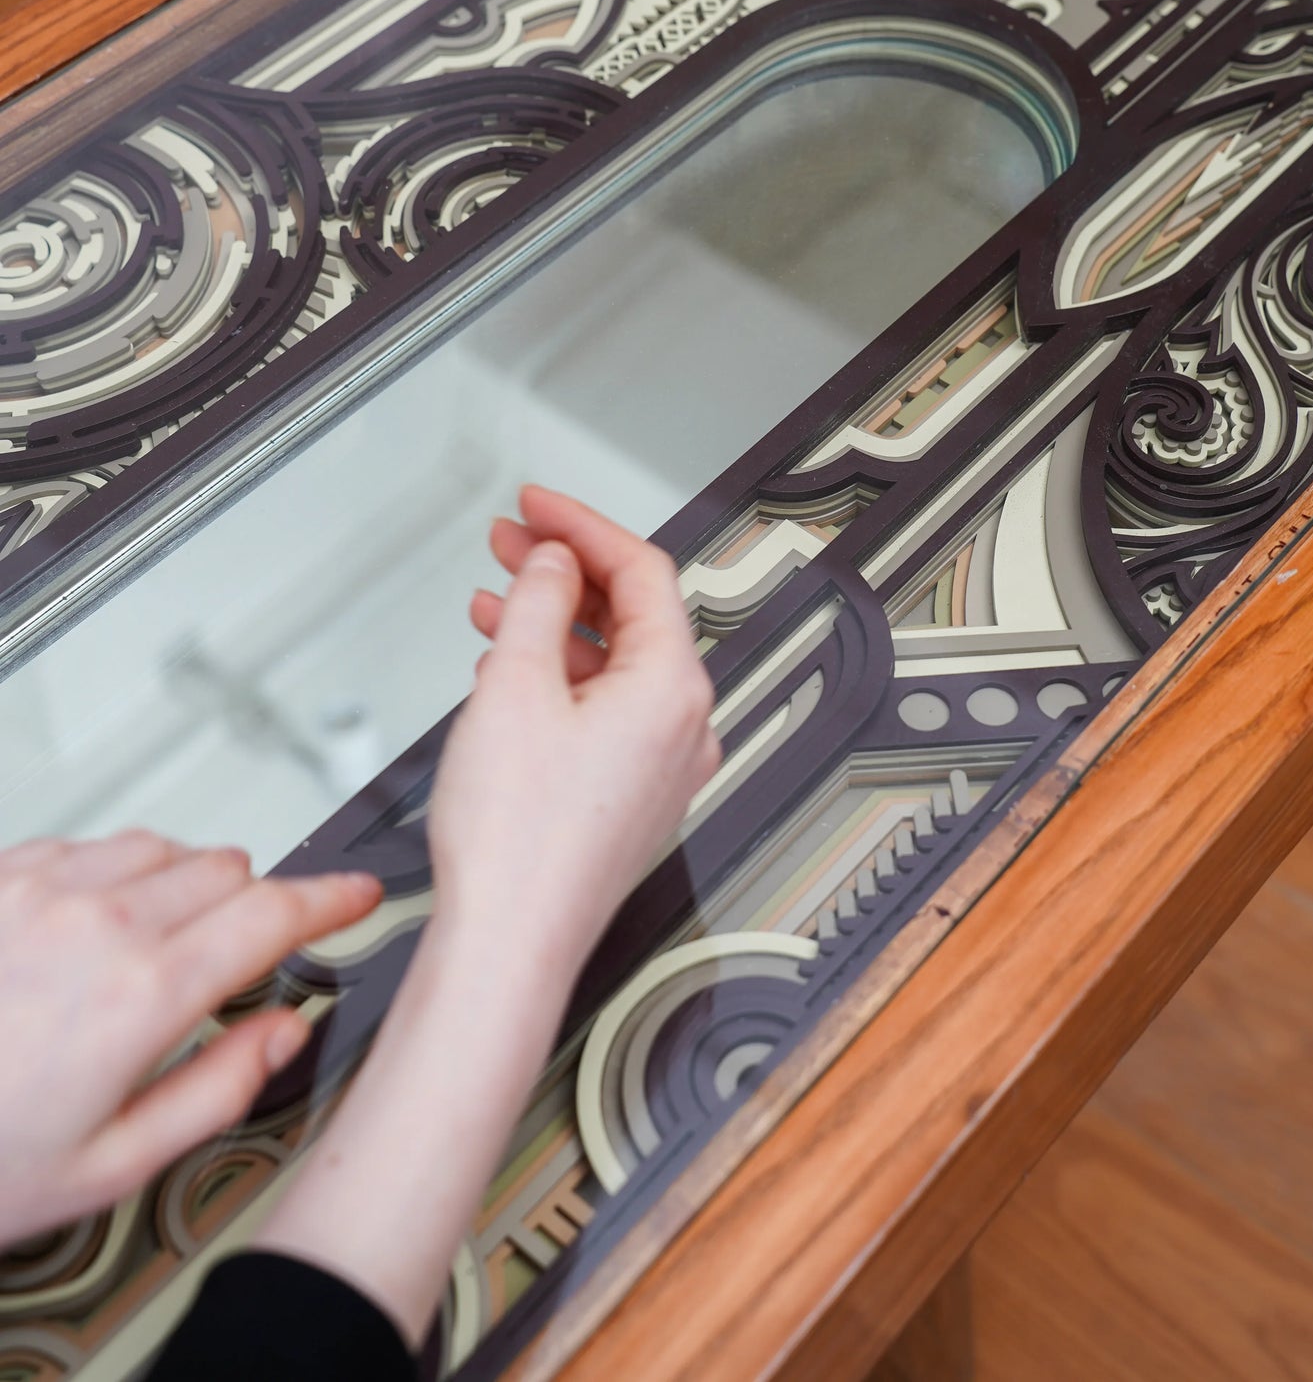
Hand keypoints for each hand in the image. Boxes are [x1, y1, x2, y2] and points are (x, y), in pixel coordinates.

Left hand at [0, 833, 379, 1248]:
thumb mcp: (112, 1166)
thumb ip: (220, 1088)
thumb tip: (286, 1031)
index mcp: (140, 997)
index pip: (274, 914)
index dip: (333, 897)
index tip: (357, 892)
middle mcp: (96, 924)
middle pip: (227, 869)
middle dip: (249, 907)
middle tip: (226, 966)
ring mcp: (41, 889)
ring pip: (163, 848)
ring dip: (182, 886)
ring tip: (150, 952)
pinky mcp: (0, 874)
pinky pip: (89, 844)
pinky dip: (111, 877)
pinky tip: (86, 934)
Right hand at [436, 485, 719, 971]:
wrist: (509, 943)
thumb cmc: (518, 840)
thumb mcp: (513, 684)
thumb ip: (537, 601)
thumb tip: (554, 563)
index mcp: (673, 688)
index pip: (643, 571)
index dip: (583, 524)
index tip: (538, 502)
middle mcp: (683, 726)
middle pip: (633, 614)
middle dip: (566, 569)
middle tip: (511, 538)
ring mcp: (662, 765)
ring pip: (614, 664)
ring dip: (555, 621)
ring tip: (496, 594)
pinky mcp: (632, 795)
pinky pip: (606, 710)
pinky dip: (560, 675)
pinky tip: (509, 666)